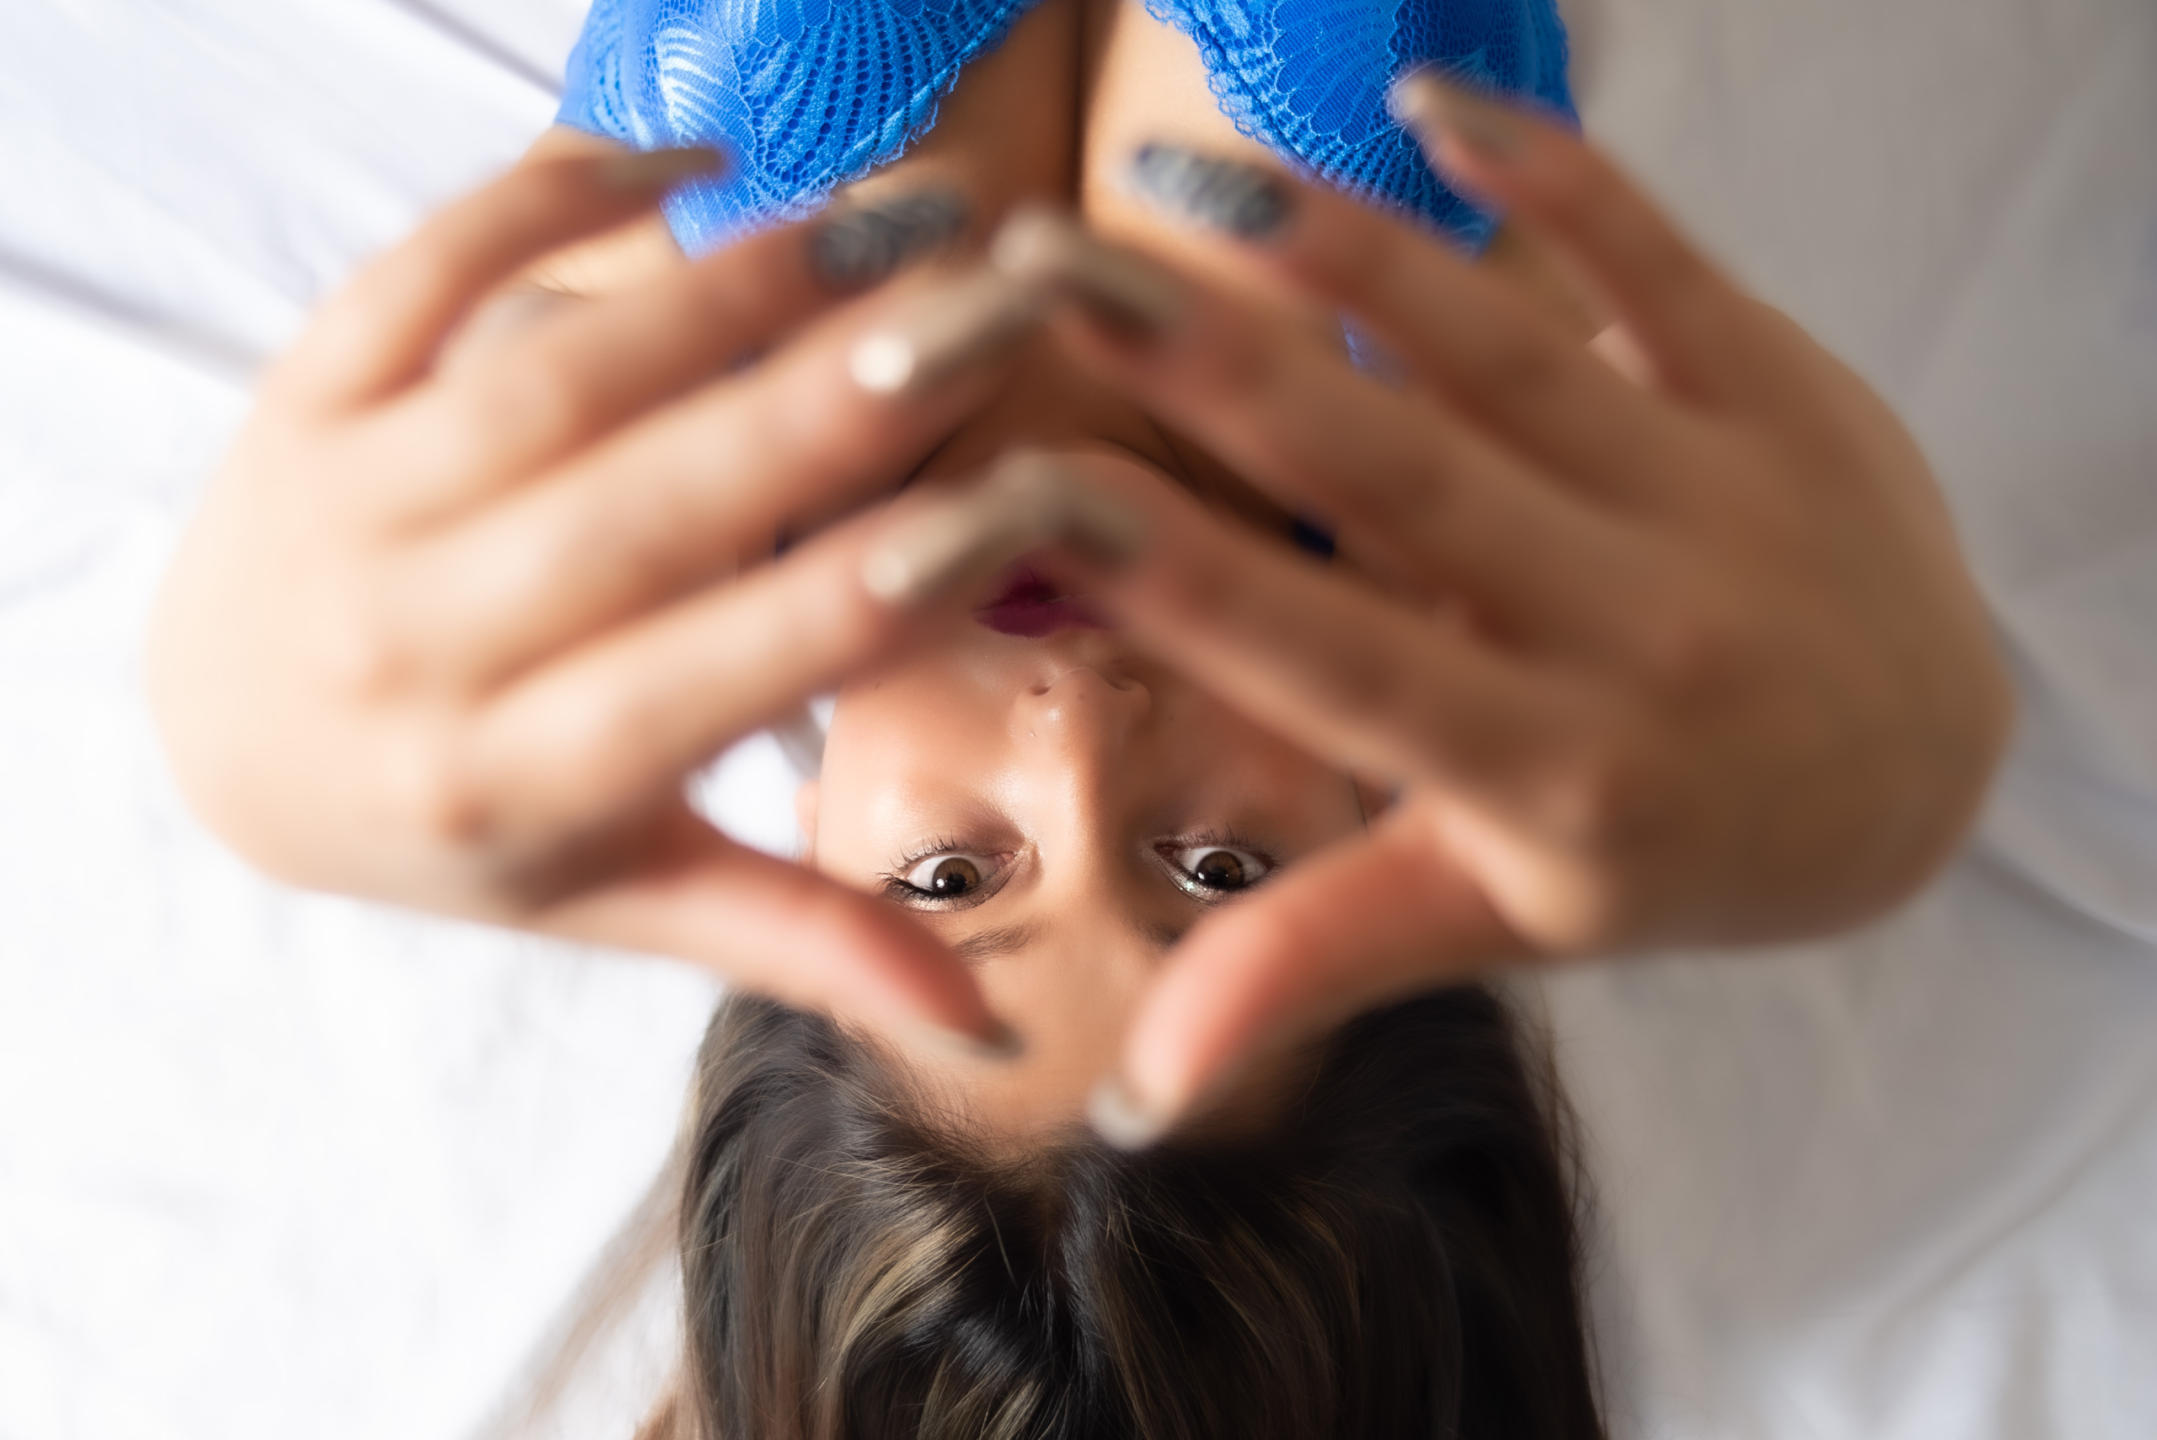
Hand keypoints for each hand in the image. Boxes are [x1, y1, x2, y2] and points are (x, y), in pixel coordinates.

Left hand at [145, 145, 1023, 1050]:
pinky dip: (547, 198)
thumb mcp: (618, 896)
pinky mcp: (299, 393)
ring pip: (556, 378)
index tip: (1026, 498)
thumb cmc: (459, 823)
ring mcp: (344, 504)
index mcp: (514, 782)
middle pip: (650, 505)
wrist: (222, 746)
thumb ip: (798, 939)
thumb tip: (985, 1029)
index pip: (727, 674)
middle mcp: (415, 643)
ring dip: (731, 291)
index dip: (881, 587)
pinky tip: (691, 159)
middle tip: (993, 307)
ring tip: (891, 226)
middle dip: (836, 401)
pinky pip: (421, 270)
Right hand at [995, 75, 2012, 1138]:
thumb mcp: (1495, 917)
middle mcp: (1633, 626)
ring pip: (1505, 348)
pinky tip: (1423, 100)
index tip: (1031, 489)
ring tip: (1181, 176)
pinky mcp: (1784, 388)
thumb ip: (1315, 962)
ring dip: (1338, 250)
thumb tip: (1131, 1094)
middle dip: (1209, 364)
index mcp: (1546, 770)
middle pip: (1395, 473)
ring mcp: (1717, 491)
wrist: (1919, 778)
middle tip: (1048, 269)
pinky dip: (1549, 174)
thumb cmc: (1666, 847)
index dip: (1180, 575)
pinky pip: (1658, 258)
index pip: (1329, 659)